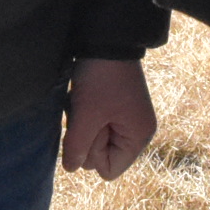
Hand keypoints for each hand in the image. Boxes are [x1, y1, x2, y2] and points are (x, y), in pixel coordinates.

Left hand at [62, 58, 156, 179]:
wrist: (106, 40)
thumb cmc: (101, 78)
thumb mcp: (86, 115)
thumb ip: (77, 147)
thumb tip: (71, 169)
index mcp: (138, 137)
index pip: (109, 170)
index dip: (93, 153)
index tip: (93, 127)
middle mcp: (136, 131)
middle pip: (101, 157)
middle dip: (88, 137)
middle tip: (88, 111)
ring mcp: (125, 119)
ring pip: (94, 139)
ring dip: (82, 124)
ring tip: (83, 102)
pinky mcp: (114, 107)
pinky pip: (94, 124)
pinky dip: (84, 114)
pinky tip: (82, 97)